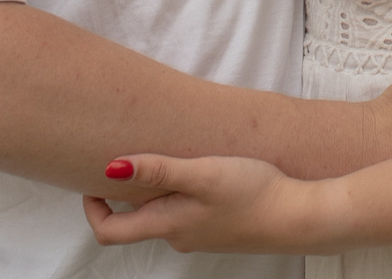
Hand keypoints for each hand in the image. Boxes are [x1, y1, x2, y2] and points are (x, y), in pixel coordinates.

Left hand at [86, 153, 330, 253]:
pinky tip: (203, 171)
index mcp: (166, 225)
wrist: (297, 218)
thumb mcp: (201, 173)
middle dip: (126, 192)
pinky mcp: (219, 227)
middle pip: (135, 222)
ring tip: (171, 156)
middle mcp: (178, 236)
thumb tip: (108, 169)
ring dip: (158, 189)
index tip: (95, 178)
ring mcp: (199, 234)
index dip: (93, 207)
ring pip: (164, 214)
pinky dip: (183, 193)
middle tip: (132, 156)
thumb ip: (156, 170)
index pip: (109, 231)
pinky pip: (188, 212)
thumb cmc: (251, 194)